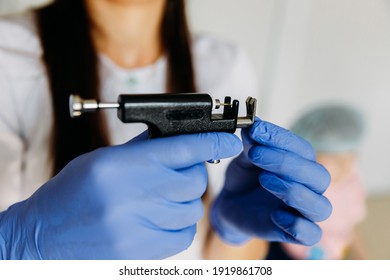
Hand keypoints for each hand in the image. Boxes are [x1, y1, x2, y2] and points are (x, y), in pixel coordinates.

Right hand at [0, 132, 241, 258]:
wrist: (44, 235)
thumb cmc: (73, 191)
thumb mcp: (103, 160)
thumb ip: (144, 148)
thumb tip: (180, 135)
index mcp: (119, 167)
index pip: (181, 149)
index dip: (212, 142)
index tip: (229, 142)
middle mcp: (130, 197)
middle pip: (194, 181)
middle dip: (193, 173)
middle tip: (178, 172)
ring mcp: (136, 229)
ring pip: (192, 209)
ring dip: (185, 200)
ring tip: (162, 197)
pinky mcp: (140, 254)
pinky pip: (183, 235)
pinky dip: (180, 224)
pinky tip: (161, 218)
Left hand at [211, 118, 331, 244]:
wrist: (230, 204)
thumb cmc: (244, 179)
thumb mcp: (245, 158)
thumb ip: (251, 143)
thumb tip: (252, 124)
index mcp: (301, 165)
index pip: (303, 149)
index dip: (281, 138)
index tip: (256, 130)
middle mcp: (308, 187)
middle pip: (319, 176)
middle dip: (287, 162)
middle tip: (255, 153)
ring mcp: (302, 212)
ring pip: (321, 206)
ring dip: (294, 191)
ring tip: (265, 179)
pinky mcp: (292, 232)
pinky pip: (310, 235)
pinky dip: (297, 225)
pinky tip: (275, 215)